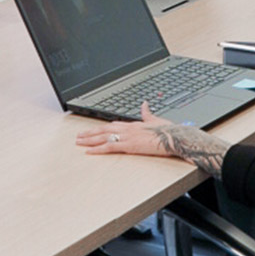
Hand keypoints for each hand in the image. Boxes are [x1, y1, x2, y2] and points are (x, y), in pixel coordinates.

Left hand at [75, 103, 230, 177]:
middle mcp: (128, 128)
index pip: (113, 125)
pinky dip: (98, 149)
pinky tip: (89, 151)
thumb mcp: (157, 120)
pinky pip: (110, 147)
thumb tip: (144, 104)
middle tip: (78, 136)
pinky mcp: (130, 145)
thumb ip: (148, 113)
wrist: (176, 136)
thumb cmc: (170, 131)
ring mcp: (128, 136)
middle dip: (90, 133)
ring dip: (89, 140)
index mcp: (134, 124)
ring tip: (78, 142)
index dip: (100, 127)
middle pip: (104, 129)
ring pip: (104, 137)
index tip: (91, 129)